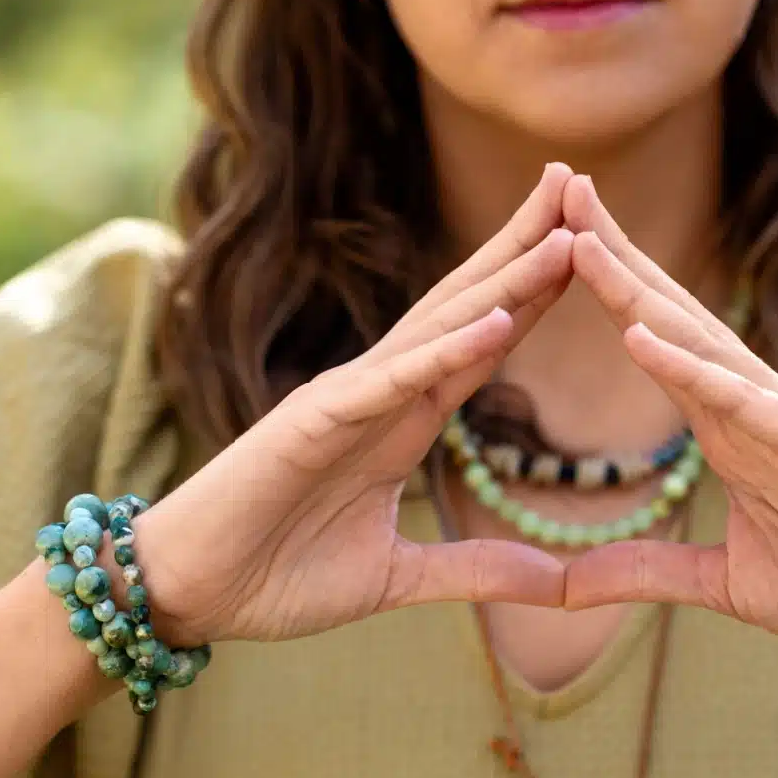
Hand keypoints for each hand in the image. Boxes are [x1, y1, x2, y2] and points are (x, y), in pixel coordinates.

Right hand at [136, 165, 576, 644]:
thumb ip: (479, 572)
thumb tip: (560, 583)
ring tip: (564, 231)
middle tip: (582, 183)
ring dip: (503, 280)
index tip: (592, 245)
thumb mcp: (400, 579)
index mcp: (403, 421)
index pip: (482, 342)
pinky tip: (497, 320)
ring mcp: (346, 401)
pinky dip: (443, 352)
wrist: (186, 594)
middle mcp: (380, 394)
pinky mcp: (310, 422)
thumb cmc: (275, 574)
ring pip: (439, 328)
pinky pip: (389, 383)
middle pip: (468, 307)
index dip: (534, 293)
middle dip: (525, 248)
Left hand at [560, 176, 777, 689]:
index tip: (549, 238)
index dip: (607, 285)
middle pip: (668, 314)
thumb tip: (564, 586)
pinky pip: (741, 404)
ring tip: (577, 238)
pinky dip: (687, 370)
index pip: (655, 337)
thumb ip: (645, 570)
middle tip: (556, 187)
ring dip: (635, 289)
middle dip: (611, 252)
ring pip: (697, 341)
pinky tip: (638, 336)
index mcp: (727, 424)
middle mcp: (751, 403)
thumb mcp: (723, 582)